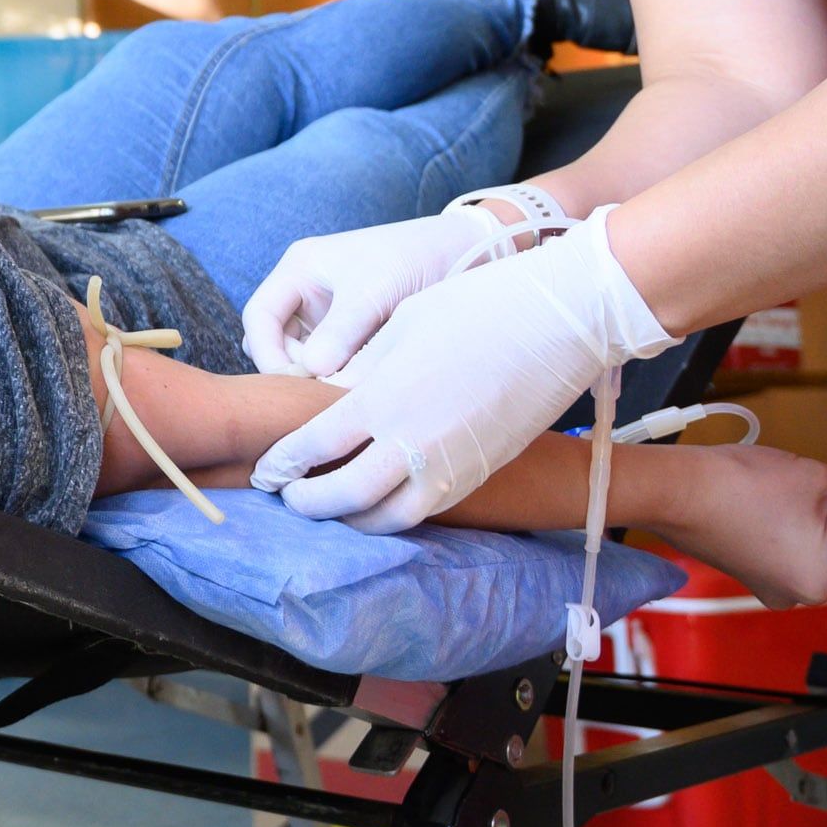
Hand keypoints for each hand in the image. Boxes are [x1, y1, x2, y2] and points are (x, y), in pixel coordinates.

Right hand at [240, 203, 501, 375]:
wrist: (466, 254)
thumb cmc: (416, 257)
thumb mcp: (375, 290)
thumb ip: (342, 330)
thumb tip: (311, 371)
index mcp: (300, 269)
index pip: (259, 316)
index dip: (267, 352)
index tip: (293, 382)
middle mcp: (307, 291)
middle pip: (274, 341)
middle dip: (291, 369)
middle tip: (318, 394)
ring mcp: (328, 314)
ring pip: (301, 356)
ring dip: (314, 377)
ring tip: (339, 393)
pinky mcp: (351, 333)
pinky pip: (330, 362)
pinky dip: (337, 377)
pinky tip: (355, 389)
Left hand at [256, 210, 680, 528]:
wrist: (559, 321)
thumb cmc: (476, 307)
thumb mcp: (402, 328)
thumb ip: (363, 374)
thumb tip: (334, 404)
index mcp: (383, 396)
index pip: (313, 446)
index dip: (283, 464)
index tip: (267, 470)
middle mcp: (412, 439)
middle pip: (342, 495)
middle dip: (308, 502)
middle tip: (289, 498)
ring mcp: (450, 462)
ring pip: (387, 517)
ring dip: (353, 519)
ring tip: (333, 507)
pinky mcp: (479, 472)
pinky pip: (426, 508)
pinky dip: (395, 513)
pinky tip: (380, 501)